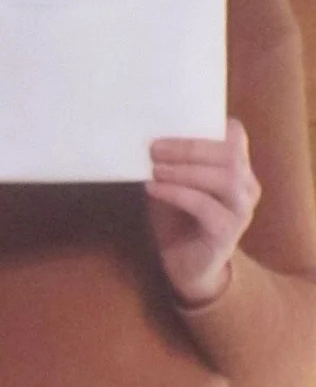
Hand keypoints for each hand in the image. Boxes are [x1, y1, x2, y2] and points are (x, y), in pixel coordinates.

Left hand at [148, 119, 259, 305]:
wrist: (185, 263)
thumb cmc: (176, 214)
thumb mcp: (170, 179)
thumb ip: (168, 158)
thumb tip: (141, 131)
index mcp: (236, 167)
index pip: (235, 135)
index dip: (208, 124)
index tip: (171, 122)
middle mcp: (245, 186)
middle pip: (230, 155)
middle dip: (190, 147)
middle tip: (154, 148)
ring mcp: (241, 210)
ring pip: (225, 179)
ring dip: (185, 170)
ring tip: (154, 169)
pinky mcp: (227, 233)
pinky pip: (206, 208)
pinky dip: (177, 194)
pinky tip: (154, 189)